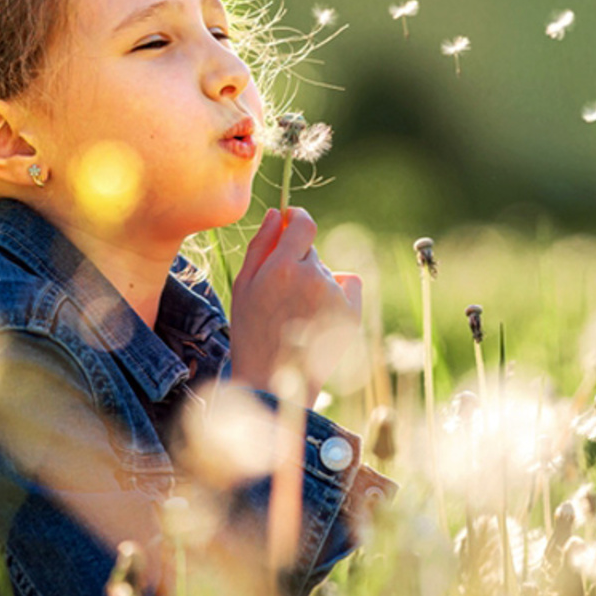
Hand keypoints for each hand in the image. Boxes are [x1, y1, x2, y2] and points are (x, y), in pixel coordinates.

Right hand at [228, 207, 361, 402]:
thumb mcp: (244, 286)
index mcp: (282, 268)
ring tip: (296, 313)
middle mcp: (313, 278)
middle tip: (282, 294)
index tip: (292, 220)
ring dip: (315, 280)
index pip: (303, 224)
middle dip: (298, 261)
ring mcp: (335, 296)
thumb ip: (260, 245)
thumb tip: (276, 213)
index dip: (298, 217)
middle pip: (311, 251)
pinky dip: (339, 291)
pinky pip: (349, 283)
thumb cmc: (251, 333)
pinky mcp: (351, 313)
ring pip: (326, 271)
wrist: (273, 381)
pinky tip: (320, 312)